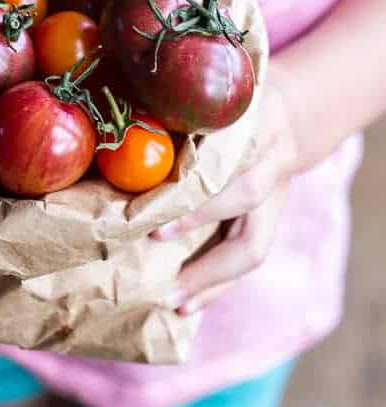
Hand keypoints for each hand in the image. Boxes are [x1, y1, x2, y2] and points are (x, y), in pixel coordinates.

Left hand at [153, 64, 298, 315]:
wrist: (287, 119)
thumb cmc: (234, 110)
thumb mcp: (216, 101)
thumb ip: (182, 115)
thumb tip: (120, 132)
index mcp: (256, 128)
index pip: (227, 153)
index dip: (198, 190)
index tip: (158, 214)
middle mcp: (270, 167)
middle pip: (246, 199)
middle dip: (201, 224)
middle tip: (155, 242)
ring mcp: (274, 201)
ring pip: (254, 246)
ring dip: (213, 278)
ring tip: (176, 304)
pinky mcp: (268, 223)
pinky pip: (247, 259)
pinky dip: (218, 285)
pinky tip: (188, 306)